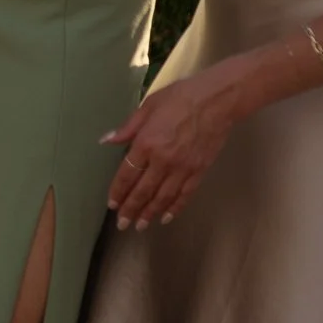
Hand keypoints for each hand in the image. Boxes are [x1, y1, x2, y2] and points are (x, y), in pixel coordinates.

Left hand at [104, 62, 245, 227]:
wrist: (216, 100)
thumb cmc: (180, 97)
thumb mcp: (148, 106)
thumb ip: (127, 128)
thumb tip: (106, 140)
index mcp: (146, 143)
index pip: (127, 174)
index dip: (118, 191)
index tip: (112, 204)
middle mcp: (162, 160)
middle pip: (143, 191)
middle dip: (131, 209)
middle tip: (122, 224)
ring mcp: (182, 168)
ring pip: (162, 197)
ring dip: (150, 213)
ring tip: (140, 225)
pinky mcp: (199, 171)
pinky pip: (184, 194)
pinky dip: (175, 208)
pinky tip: (166, 217)